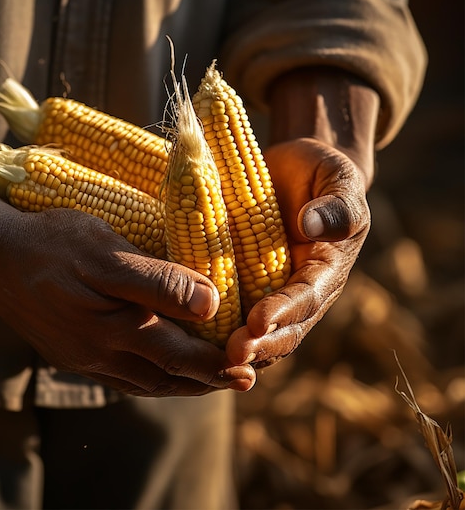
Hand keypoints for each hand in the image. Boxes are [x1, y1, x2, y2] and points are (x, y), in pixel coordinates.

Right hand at [0, 138, 255, 395]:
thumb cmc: (50, 243)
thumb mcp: (105, 251)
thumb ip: (158, 282)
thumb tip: (211, 304)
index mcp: (112, 332)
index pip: (180, 358)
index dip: (219, 363)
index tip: (251, 366)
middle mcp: (99, 355)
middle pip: (166, 378)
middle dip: (207, 380)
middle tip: (242, 377)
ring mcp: (82, 357)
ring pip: (144, 381)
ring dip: (181, 382)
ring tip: (210, 378)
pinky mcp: (70, 352)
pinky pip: (121, 375)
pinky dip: (151, 376)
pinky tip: (159, 367)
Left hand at [226, 137, 370, 366]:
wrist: (294, 172)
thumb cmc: (320, 174)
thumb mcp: (339, 181)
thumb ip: (337, 206)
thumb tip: (310, 226)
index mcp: (326, 271)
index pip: (307, 299)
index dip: (283, 314)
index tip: (257, 323)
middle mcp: (300, 291)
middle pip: (284, 330)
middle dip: (259, 345)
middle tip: (231, 354)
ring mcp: (272, 292)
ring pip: (258, 334)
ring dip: (238, 349)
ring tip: (210, 358)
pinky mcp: (246, 286)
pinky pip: (233, 313)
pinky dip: (217, 330)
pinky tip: (190, 338)